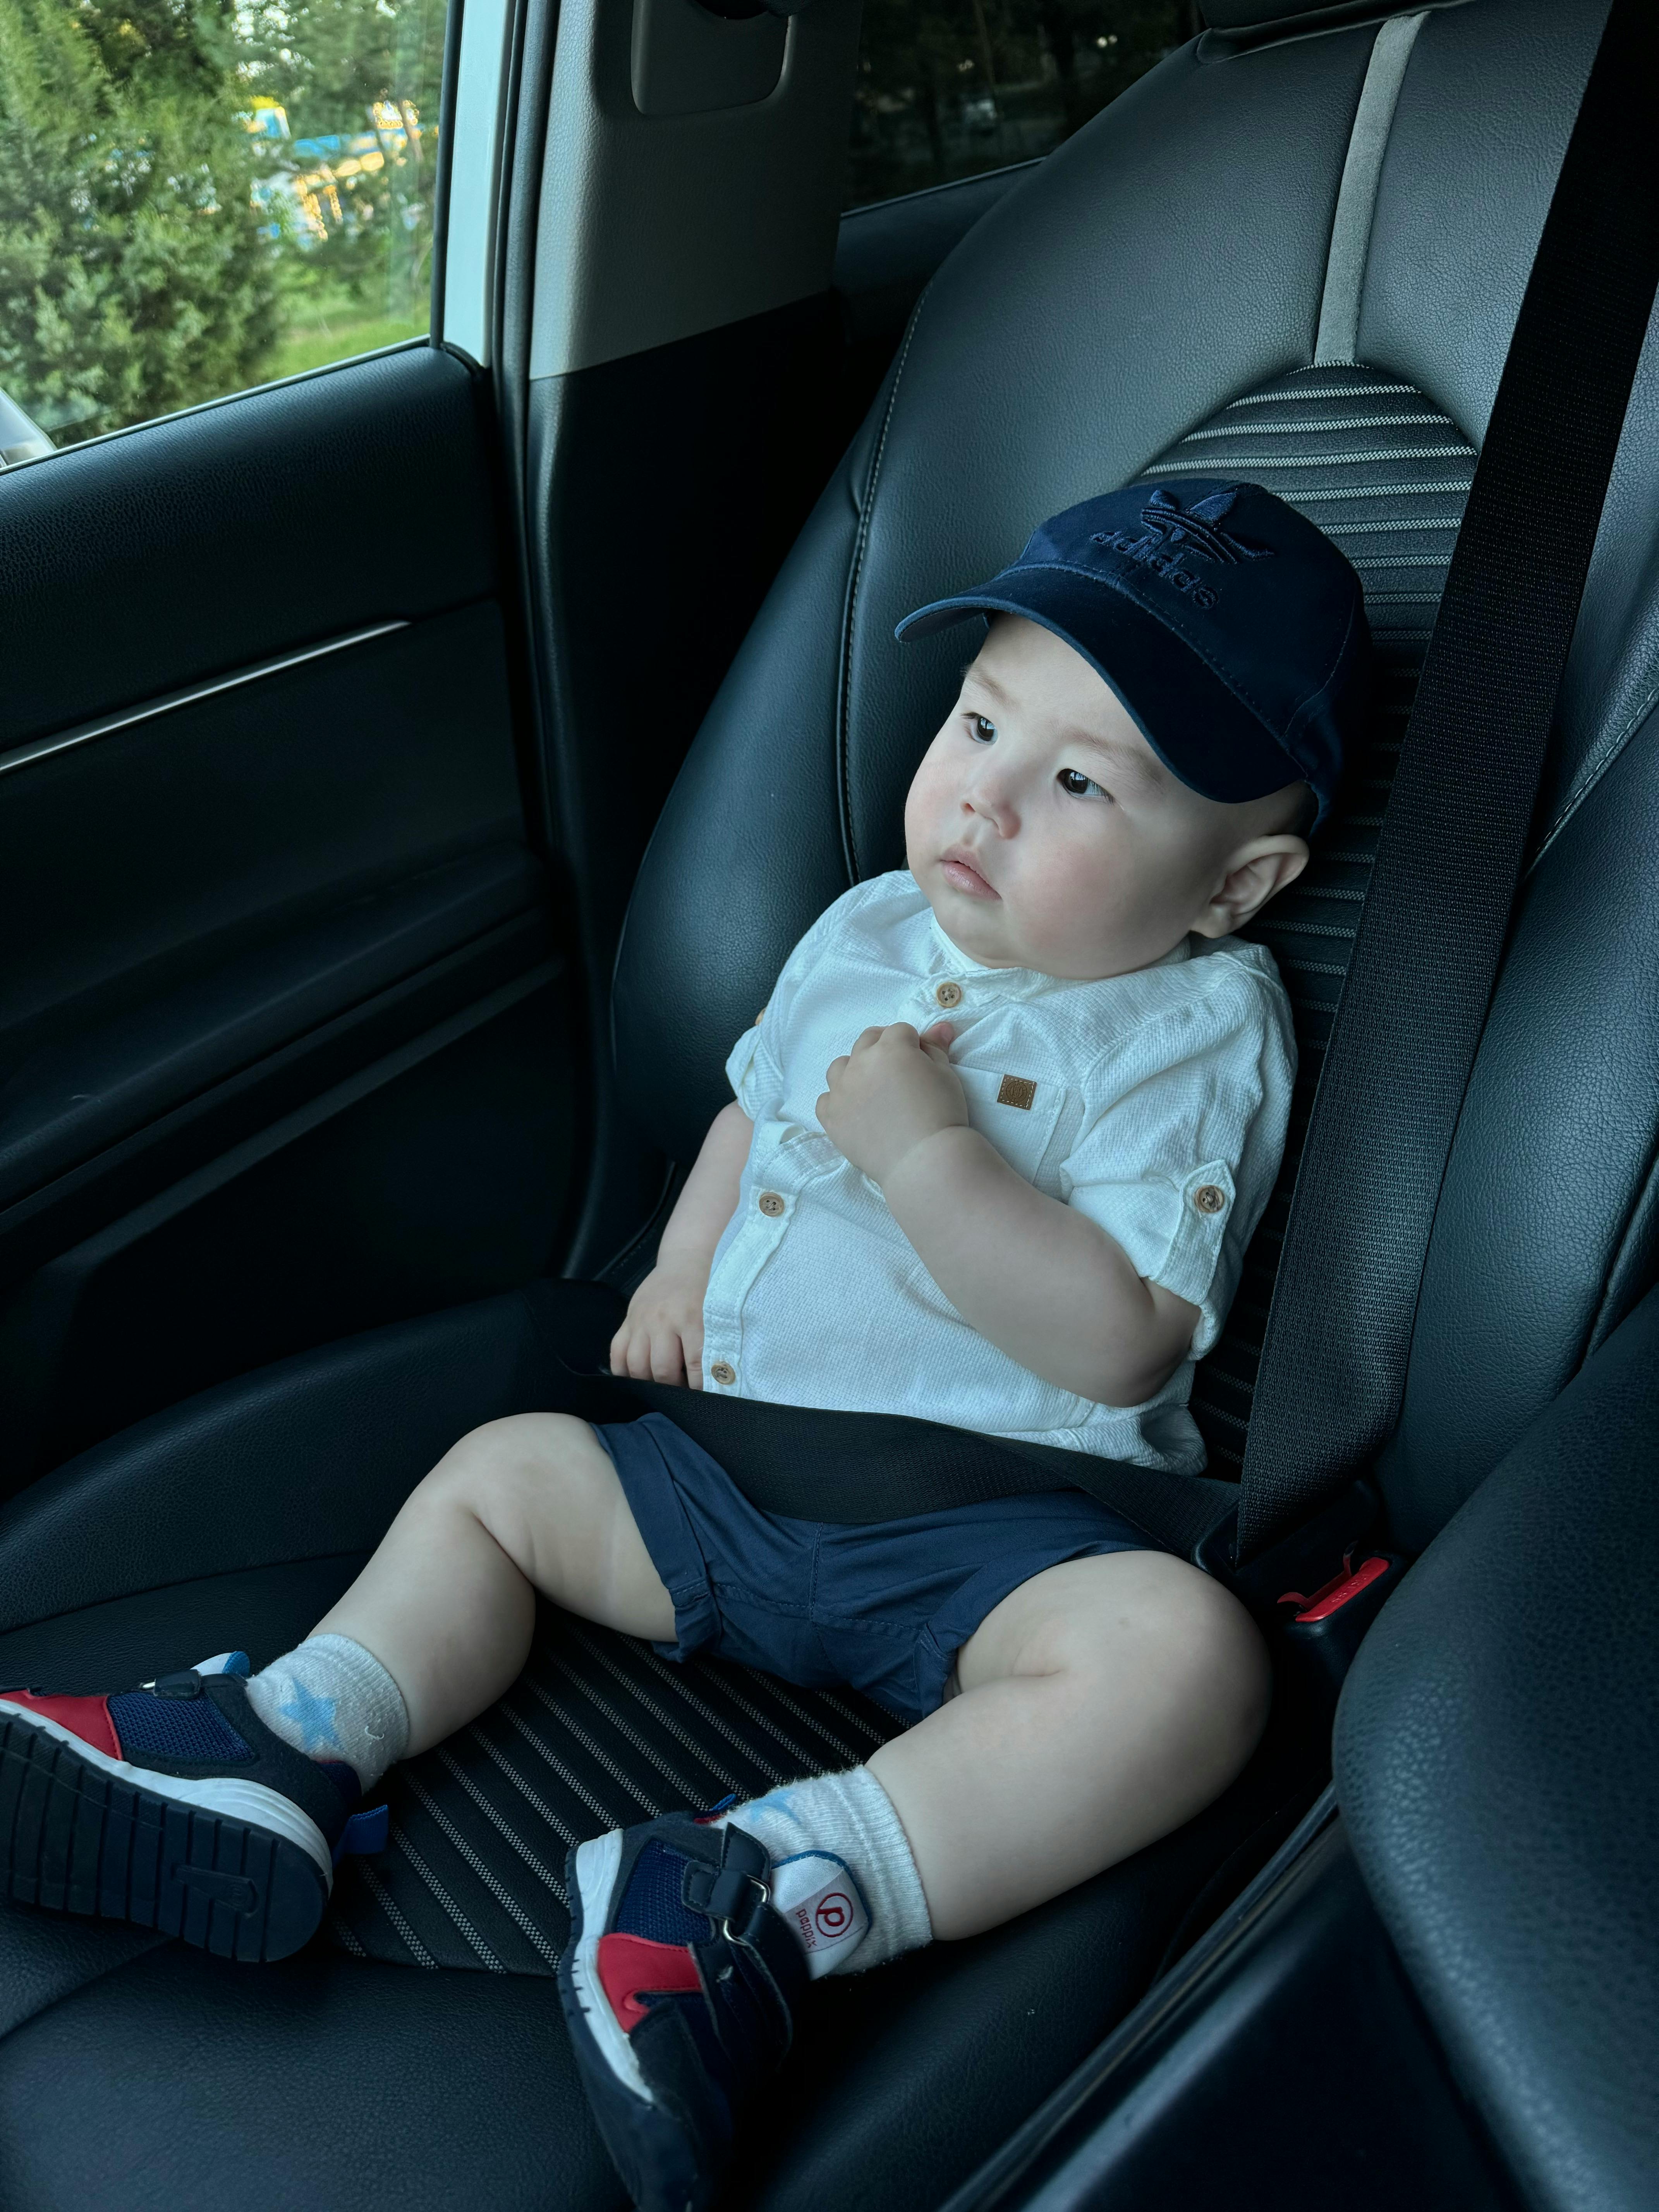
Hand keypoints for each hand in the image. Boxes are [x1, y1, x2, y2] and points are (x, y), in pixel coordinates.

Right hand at [609, 1262, 708, 1387]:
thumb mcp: (719, 1312)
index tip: (707, 1396)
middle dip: (675, 1388)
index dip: (700, 1388)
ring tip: (665, 1385)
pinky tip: (636, 1378)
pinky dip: (624, 1371)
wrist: (688, 1258)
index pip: (694, 1366)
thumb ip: (717, 1342)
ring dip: (650, 1382)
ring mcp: (641, 1320)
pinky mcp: (627, 1319)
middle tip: (685, 1391)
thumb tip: (720, 1379)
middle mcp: (662, 1320)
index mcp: (691, 1318)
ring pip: (636, 1366)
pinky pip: (617, 1353)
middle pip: (662, 1371)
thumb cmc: (709, 1287)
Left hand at [817, 1021, 966, 1184]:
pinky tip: (854, 1110)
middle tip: (898, 1070)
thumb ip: (936, 1049)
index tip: (921, 1061)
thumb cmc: (941, 1114)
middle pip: (867, 1041)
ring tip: (872, 1088)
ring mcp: (841, 1090)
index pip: (900, 1031)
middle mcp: (860, 1063)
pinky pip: (825, 1099)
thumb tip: (940, 1026)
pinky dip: (838, 1100)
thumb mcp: (946, 1075)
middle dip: (883, 1047)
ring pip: (840, 1066)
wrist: (923, 1160)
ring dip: (855, 1069)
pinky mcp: (831, 1117)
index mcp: (890, 1048)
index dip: (913, 1043)